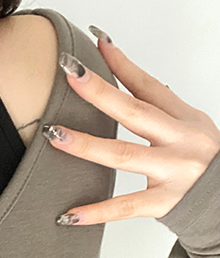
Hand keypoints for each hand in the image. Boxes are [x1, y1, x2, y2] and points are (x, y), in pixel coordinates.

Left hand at [42, 29, 219, 225]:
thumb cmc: (207, 163)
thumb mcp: (191, 127)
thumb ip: (161, 108)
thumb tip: (130, 76)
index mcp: (184, 119)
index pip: (148, 87)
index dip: (122, 64)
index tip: (97, 42)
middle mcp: (180, 141)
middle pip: (133, 112)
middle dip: (99, 92)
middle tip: (70, 73)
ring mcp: (173, 171)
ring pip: (122, 155)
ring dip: (84, 145)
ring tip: (54, 135)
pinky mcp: (165, 202)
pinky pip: (124, 207)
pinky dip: (95, 212)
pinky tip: (68, 215)